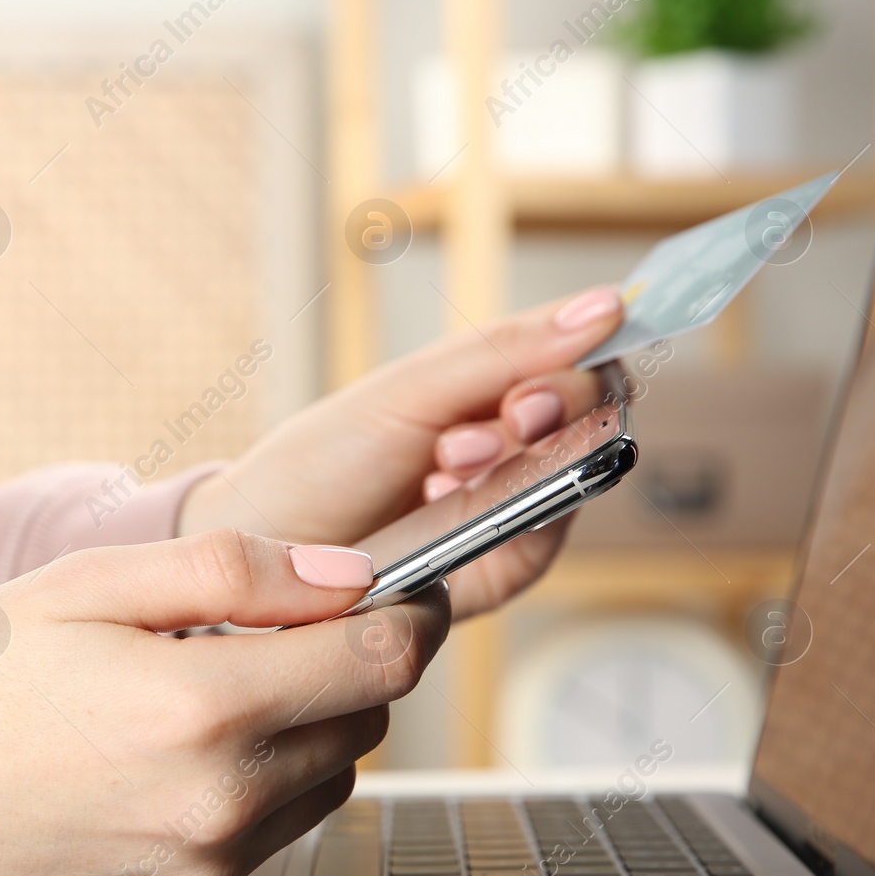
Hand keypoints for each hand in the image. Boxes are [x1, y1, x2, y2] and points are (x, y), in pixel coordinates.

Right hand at [0, 530, 448, 875]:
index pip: (378, 658)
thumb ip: (230, 570)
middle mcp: (216, 800)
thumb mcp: (87, 584)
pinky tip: (192, 744)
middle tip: (281, 625)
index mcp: (195, 706)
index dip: (405, 611)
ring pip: (334, 775)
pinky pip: (279, 828)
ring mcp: (204, 859)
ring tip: (221, 683)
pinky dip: (269, 777)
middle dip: (350, 661)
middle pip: (369, 719)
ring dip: (312, 721)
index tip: (397, 589)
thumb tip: (342, 573)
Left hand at [178, 286, 622, 619]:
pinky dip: (509, 517)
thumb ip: (505, 351)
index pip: (584, 362)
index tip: (560, 360)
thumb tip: (609, 304)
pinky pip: (546, 541)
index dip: (588, 359)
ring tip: (445, 461)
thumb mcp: (409, 392)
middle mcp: (513, 448)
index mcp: (491, 392)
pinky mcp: (501, 571)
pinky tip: (446, 504)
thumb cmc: (320, 463)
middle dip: (554, 406)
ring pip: (578, 475)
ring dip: (518, 458)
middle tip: (512, 414)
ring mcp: (512, 510)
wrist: (265, 547)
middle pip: (597, 414)